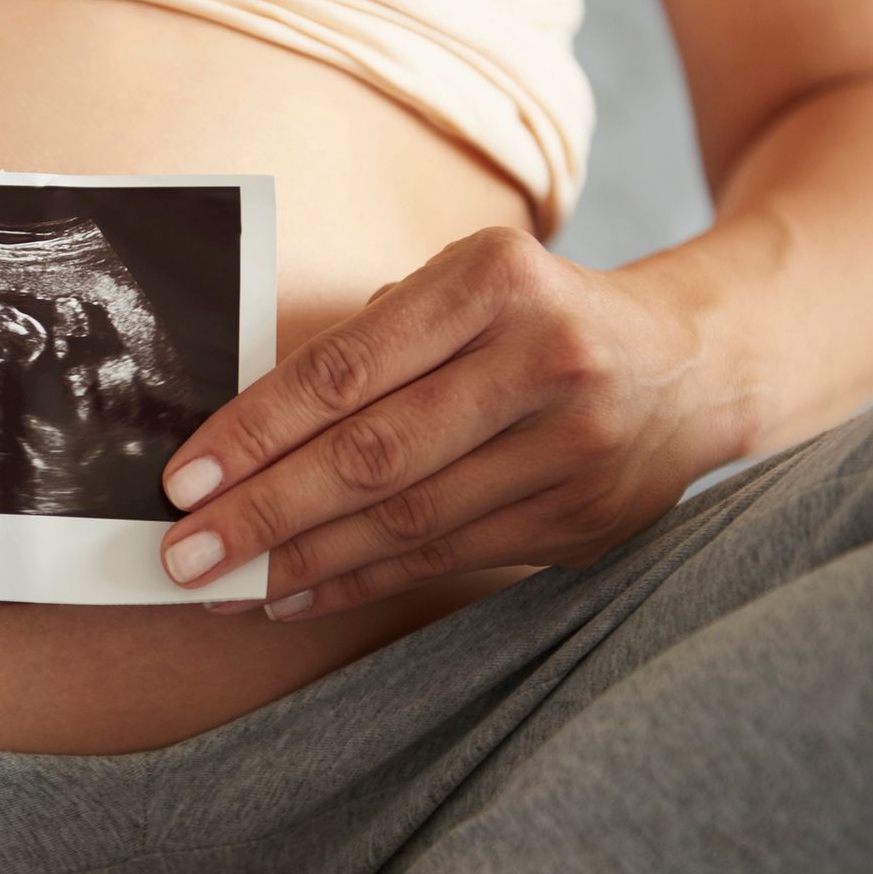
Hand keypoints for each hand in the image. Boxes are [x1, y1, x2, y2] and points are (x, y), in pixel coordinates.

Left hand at [155, 226, 751, 619]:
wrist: (691, 363)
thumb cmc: (532, 318)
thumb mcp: (460, 288)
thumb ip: (365, 344)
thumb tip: (239, 435)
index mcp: (495, 279)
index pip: (346, 369)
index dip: (256, 431)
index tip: (184, 479)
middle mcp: (542, 359)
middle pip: (372, 455)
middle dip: (262, 512)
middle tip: (181, 554)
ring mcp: (571, 447)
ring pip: (407, 520)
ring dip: (299, 560)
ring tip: (223, 584)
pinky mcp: (580, 520)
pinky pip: (443, 561)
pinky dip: (357, 581)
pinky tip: (291, 594)